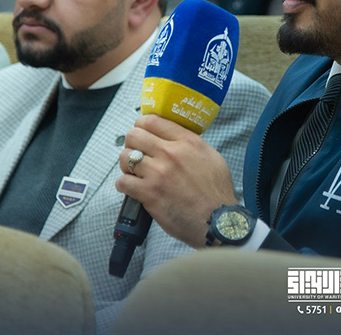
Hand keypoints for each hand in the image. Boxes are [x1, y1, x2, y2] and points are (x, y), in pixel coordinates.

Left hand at [115, 114, 237, 248]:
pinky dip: (124, 185)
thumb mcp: (212, 157)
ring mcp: (158, 173)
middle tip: (137, 152)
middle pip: (134, 135)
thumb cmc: (217, 192)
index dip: (142, 124)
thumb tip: (174, 139)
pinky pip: (123, 182)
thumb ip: (191, 144)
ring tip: (135, 171)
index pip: (153, 120)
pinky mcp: (149, 194)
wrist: (217, 220)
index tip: (142, 131)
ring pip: (125, 157)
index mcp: (187, 142)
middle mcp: (171, 153)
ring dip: (126, 165)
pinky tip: (133, 187)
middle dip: (132, 143)